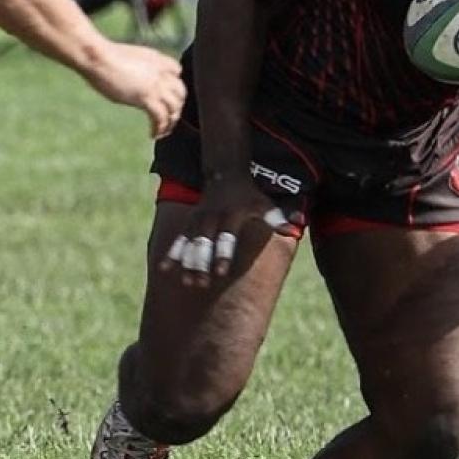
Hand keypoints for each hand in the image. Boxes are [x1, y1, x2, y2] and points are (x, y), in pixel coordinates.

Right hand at [79, 43, 185, 136]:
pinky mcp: (146, 97)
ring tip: (163, 131)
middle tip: (168, 118)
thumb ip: (138, 70)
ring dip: (171, 121)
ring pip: (174, 107)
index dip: (173, 84)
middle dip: (176, 106)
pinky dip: (159, 128)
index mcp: (157, 59)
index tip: (166, 95)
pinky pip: (161, 117)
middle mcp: (161, 72)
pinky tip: (152, 134)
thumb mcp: (127, 60)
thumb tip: (132, 82)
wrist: (98, 57)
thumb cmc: (103, 56)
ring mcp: (156, 85)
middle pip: (180, 92)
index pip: (177, 71)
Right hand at [161, 174, 296, 285]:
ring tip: (187, 283)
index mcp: (231, 215)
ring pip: (190, 244)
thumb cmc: (250, 195)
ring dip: (187, 263)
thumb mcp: (264, 203)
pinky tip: (163, 269)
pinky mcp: (190, 222)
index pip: (226, 238)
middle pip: (205, 243)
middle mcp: (212, 218)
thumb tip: (295, 226)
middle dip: (202, 264)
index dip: (223, 254)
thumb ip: (277, 217)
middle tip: (201, 284)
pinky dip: (171, 253)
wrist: (225, 174)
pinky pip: (178, 239)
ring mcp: (199, 220)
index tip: (221, 273)